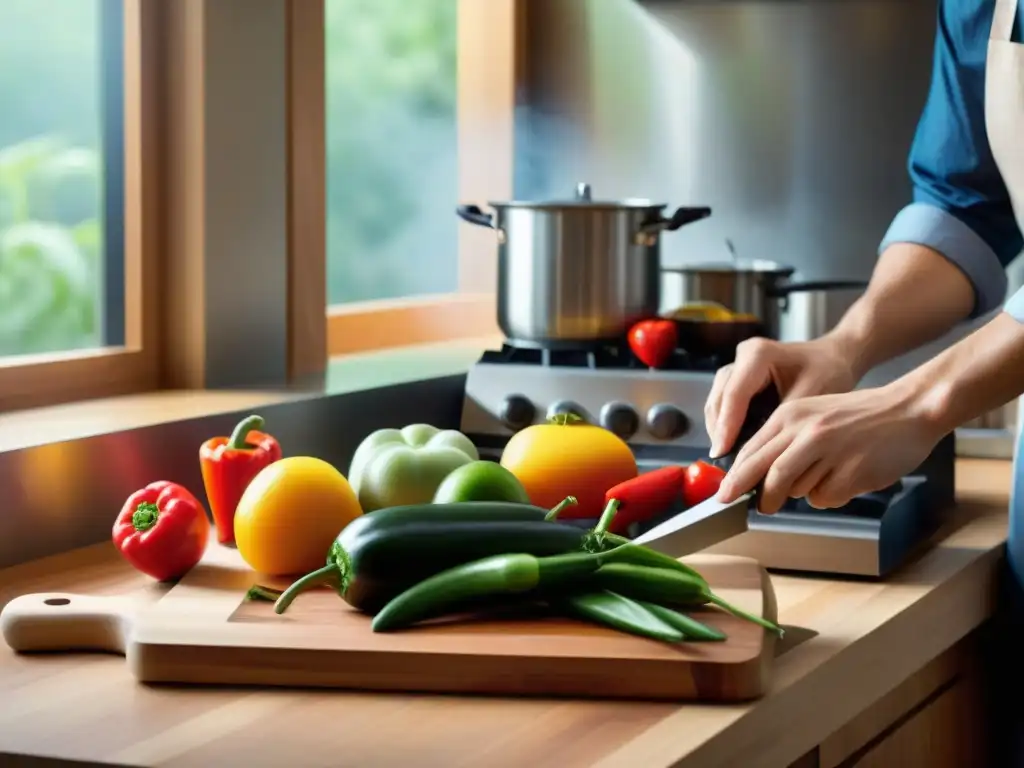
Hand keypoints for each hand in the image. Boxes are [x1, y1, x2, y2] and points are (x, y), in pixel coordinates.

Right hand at [705, 336, 859, 457]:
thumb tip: (760, 452)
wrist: (832, 357)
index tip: (722, 453)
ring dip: (720, 432)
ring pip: (716, 404)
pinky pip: (723, 405)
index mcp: (758, 354)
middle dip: (720, 433)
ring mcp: (737, 368)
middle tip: (725, 464)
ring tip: (730, 461)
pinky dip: (726, 427)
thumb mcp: (812, 395)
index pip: (735, 394)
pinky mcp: (736, 380)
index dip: (726, 426)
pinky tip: (736, 447)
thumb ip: (785, 421)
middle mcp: (741, 357)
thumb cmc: (828, 371)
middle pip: (719, 399)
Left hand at [715, 383, 944, 512]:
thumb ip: (784, 439)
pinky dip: (830, 496)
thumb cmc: (859, 415)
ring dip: (804, 491)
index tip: (724, 494)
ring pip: (796, 490)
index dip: (736, 477)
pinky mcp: (852, 472)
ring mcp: (830, 452)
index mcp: (791, 415)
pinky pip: (825, 498)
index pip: (751, 451)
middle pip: (767, 473)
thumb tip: (755, 475)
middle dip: (757, 495)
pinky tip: (847, 477)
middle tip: (754, 507)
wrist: (910, 409)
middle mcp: (807, 431)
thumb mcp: (812, 414)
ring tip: (829, 472)